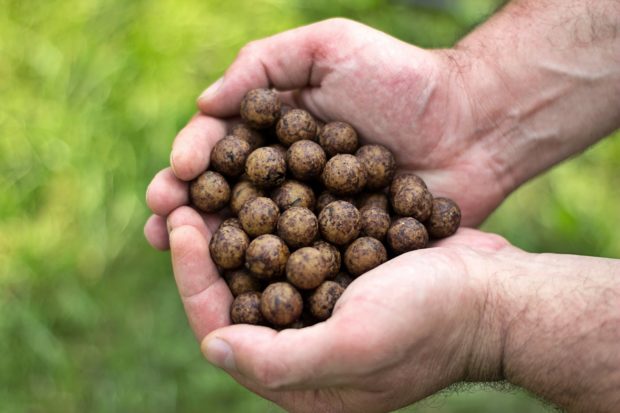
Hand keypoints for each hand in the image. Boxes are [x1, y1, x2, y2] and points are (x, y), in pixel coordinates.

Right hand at [144, 18, 518, 249]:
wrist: (473, 123)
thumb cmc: (402, 78)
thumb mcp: (330, 46)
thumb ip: (264, 65)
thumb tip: (204, 103)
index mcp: (276, 129)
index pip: (221, 145)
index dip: (193, 158)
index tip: (175, 175)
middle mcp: (287, 174)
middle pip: (228, 192)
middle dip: (191, 205)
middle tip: (161, 222)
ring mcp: (312, 213)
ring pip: (254, 231)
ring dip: (217, 244)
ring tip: (183, 254)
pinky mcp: (340, 245)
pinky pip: (298, 260)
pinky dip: (270, 274)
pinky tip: (241, 287)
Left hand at [166, 204, 511, 412]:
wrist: (494, 291)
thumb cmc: (431, 321)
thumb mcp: (356, 347)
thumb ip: (280, 361)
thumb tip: (212, 349)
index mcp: (299, 374)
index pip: (222, 327)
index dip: (193, 277)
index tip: (179, 223)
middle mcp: (304, 340)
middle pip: (236, 291)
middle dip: (205, 244)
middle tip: (180, 193)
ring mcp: (323, 302)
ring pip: (261, 259)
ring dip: (233, 220)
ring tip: (210, 178)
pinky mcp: (341, 269)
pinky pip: (293, 238)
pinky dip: (274, 209)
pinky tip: (260, 175)